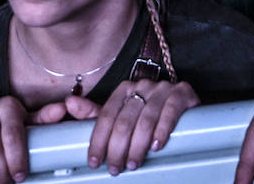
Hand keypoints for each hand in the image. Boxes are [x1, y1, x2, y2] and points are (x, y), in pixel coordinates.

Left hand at [53, 81, 199, 174]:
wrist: (184, 106)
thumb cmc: (148, 113)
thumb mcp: (122, 115)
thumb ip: (95, 114)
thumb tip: (69, 103)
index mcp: (124, 89)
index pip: (106, 115)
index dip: (98, 140)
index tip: (95, 161)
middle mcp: (143, 85)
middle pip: (124, 120)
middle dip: (117, 148)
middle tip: (115, 168)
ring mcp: (163, 89)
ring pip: (145, 119)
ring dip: (137, 145)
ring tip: (133, 163)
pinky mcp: (182, 93)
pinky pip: (169, 112)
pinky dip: (162, 130)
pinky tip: (156, 145)